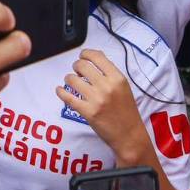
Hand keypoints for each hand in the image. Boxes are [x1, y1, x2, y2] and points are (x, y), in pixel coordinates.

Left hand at [56, 49, 147, 164]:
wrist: (129, 135)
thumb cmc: (127, 111)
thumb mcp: (123, 87)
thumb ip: (110, 73)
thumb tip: (94, 57)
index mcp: (117, 78)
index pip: (97, 57)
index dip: (85, 54)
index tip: (82, 56)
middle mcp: (107, 86)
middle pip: (82, 65)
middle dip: (76, 66)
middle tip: (76, 71)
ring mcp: (96, 99)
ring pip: (72, 79)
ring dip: (68, 79)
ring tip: (71, 82)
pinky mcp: (87, 112)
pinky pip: (67, 97)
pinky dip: (60, 92)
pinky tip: (60, 90)